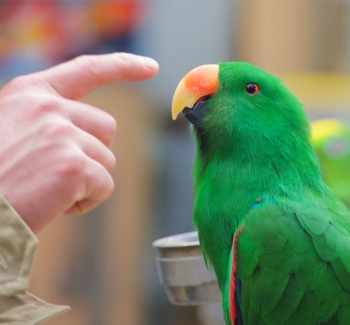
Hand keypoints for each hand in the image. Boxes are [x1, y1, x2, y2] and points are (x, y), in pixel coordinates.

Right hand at [0, 53, 158, 232]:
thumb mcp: (14, 130)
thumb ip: (49, 120)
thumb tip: (89, 132)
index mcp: (31, 94)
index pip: (87, 70)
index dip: (123, 67)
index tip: (151, 66)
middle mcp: (48, 108)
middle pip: (106, 128)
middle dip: (93, 154)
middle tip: (58, 174)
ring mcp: (62, 134)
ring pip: (107, 159)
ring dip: (87, 180)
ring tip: (48, 191)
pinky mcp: (73, 166)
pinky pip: (105, 185)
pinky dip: (87, 201)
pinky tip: (56, 206)